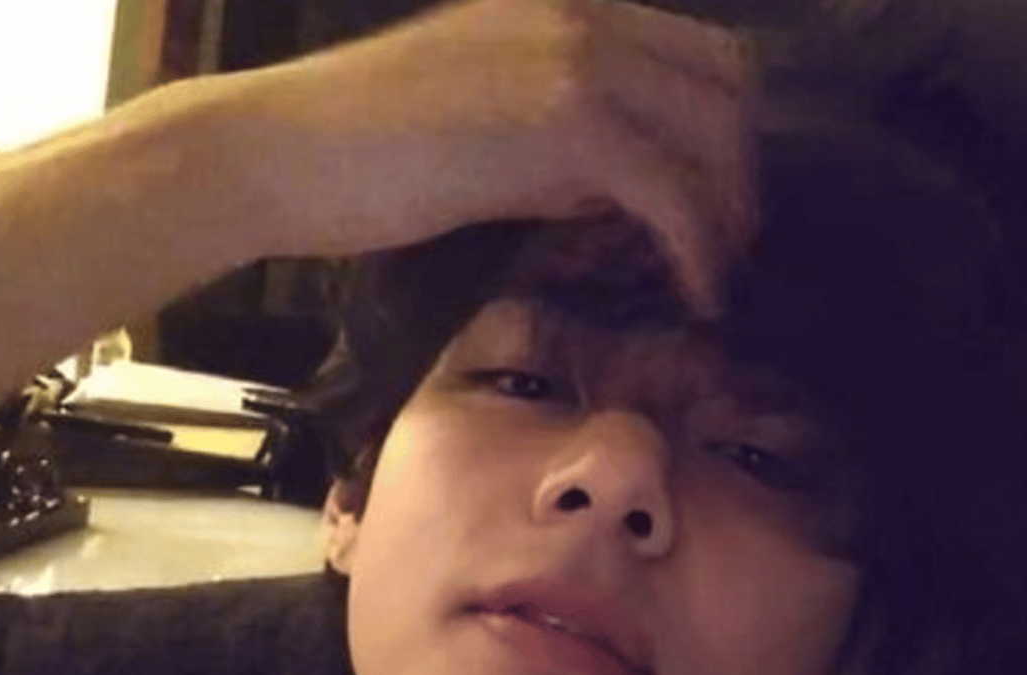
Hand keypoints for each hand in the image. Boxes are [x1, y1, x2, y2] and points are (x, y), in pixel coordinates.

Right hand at [240, 0, 756, 314]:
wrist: (287, 153)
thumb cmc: (362, 154)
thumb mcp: (486, 139)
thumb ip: (561, 151)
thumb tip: (619, 195)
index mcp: (568, 7)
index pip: (696, 54)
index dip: (722, 137)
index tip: (716, 210)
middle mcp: (588, 13)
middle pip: (724, 85)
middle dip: (739, 177)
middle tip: (729, 251)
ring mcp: (579, 57)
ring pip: (713, 131)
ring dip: (728, 215)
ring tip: (715, 280)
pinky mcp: (566, 121)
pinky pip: (672, 189)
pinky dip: (698, 248)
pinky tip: (698, 295)